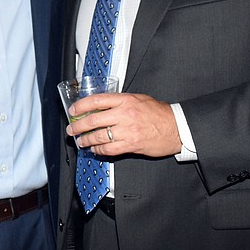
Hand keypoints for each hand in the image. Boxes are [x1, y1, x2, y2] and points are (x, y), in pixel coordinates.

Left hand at [67, 92, 181, 157]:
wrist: (177, 127)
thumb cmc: (159, 113)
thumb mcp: (138, 99)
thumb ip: (119, 101)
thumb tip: (100, 105)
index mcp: (125, 100)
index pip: (96, 101)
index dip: (80, 106)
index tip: (72, 111)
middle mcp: (124, 114)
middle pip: (93, 120)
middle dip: (78, 126)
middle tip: (71, 129)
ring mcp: (127, 130)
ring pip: (99, 136)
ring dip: (86, 140)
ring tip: (81, 141)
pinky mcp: (131, 145)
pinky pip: (109, 149)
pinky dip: (99, 150)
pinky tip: (95, 150)